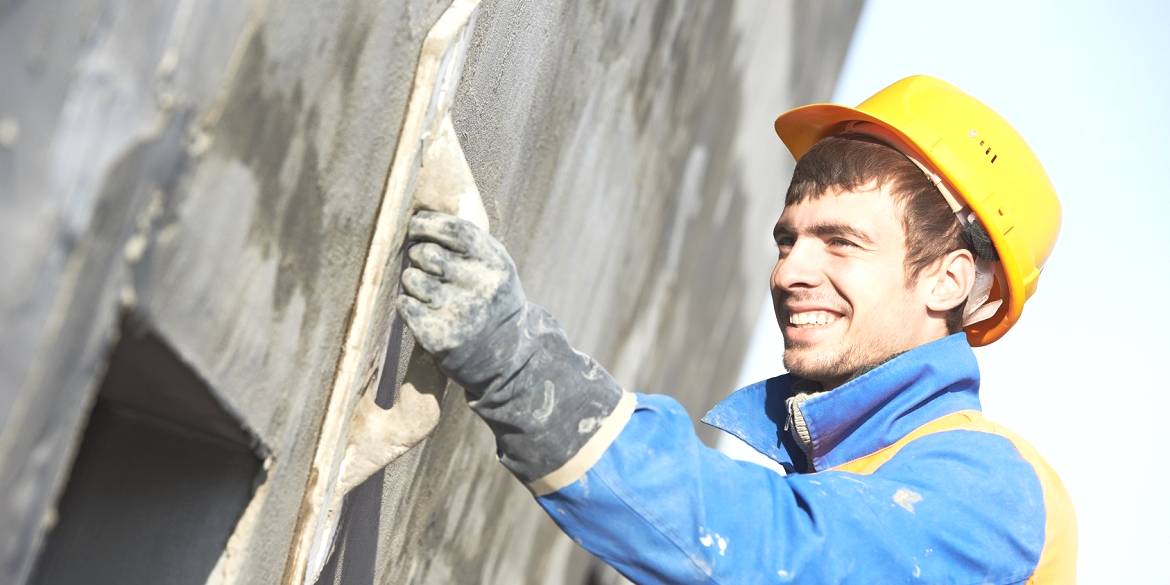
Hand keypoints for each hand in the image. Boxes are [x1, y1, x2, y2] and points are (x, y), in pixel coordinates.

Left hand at [397, 212, 625, 484]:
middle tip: (426, 265)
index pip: (453, 230)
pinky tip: (422, 310)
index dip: (428, 223)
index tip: (416, 226)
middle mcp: (480, 286)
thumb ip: (470, 244)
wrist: (512, 360)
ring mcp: (459, 312)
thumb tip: (422, 219)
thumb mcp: (498, 270)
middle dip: (419, 255)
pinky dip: (408, 305)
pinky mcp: (439, 336)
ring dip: (413, 281)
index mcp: (496, 264)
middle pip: (426, 253)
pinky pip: (405, 305)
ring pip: (411, 278)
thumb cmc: (496, 305)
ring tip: (428, 292)